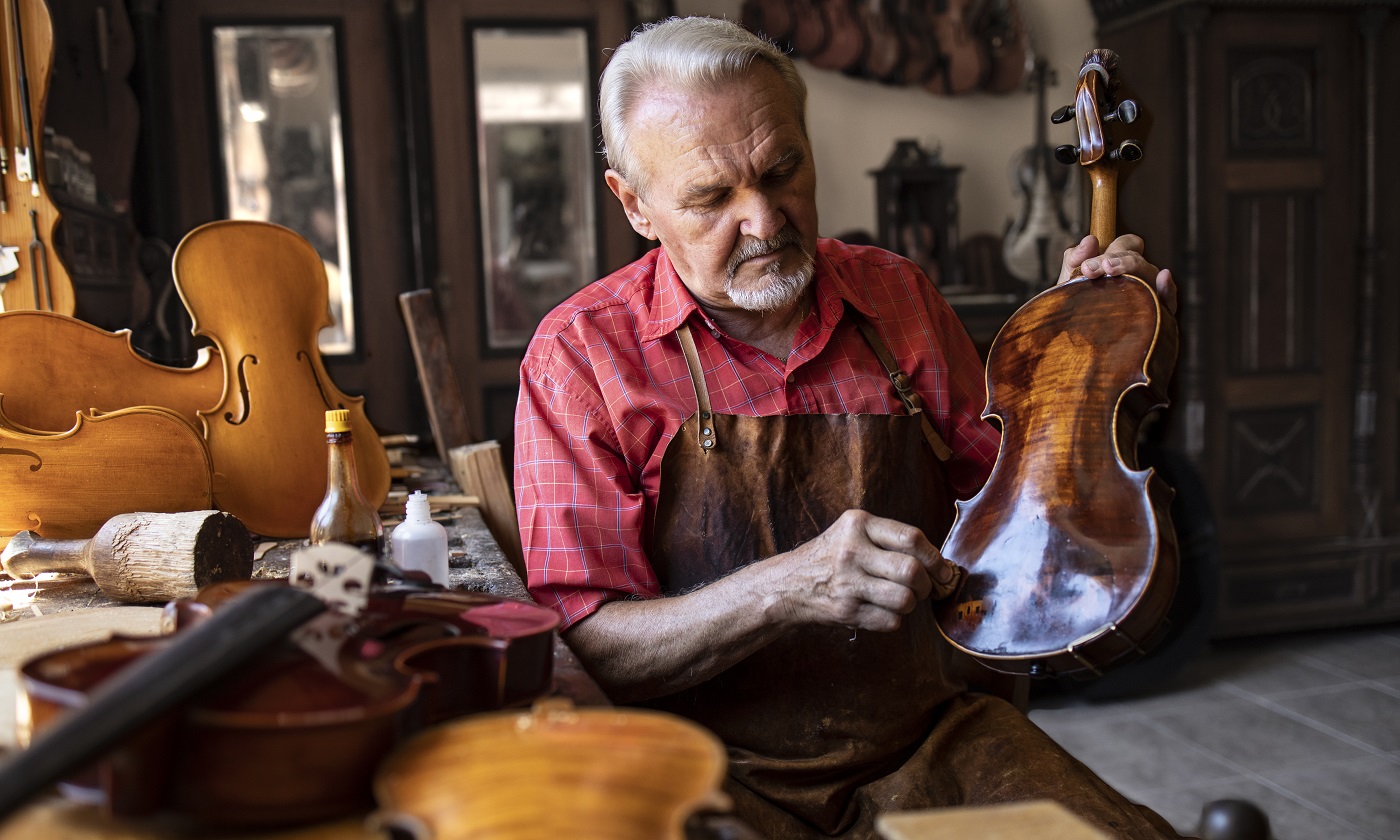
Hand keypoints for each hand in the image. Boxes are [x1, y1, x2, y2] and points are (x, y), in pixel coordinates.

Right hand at [769, 509, 958, 632]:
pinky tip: (882, 610)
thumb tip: (941, 565)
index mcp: (858, 524)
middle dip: (927, 584)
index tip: (942, 569)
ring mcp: (848, 583)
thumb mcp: (854, 532)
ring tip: (901, 599)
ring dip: (911, 603)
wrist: (790, 583)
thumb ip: (891, 539)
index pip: (911, 538)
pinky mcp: (845, 611)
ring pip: (904, 599)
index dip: (935, 557)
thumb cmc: (832, 556)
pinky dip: (894, 619)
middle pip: (911, 571)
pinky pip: (890, 621)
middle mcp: (852, 551)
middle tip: (924, 588)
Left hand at [1059, 234, 1176, 314]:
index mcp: (1120, 264)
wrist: (1072, 345)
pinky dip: (1168, 289)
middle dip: (1112, 259)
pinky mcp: (1156, 317)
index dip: (1112, 249)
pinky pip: (1169, 300)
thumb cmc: (1073, 310)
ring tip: (1108, 273)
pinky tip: (1163, 277)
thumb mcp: (1068, 282)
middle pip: (1136, 257)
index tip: (1087, 266)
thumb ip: (1075, 259)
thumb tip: (1091, 240)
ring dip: (1131, 268)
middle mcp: (1137, 277)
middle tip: (1088, 271)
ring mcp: (1148, 295)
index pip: (1128, 244)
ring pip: (1150, 273)